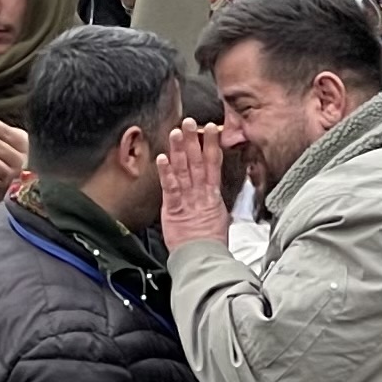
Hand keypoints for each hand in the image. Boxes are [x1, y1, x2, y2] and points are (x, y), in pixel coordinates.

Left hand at [157, 119, 230, 249]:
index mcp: (212, 196)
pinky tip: (163, 158)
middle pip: (198, 162)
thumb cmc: (209, 243)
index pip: (212, 165)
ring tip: (176, 132)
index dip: (210, 146)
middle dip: (194, 141)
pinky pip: (170, 188)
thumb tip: (214, 193)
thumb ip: (213, 203)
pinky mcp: (175, 209)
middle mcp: (201, 194)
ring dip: (180, 150)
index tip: (210, 129)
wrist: (204, 259)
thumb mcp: (218, 219)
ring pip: (184, 170)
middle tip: (190, 121)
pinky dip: (167, 172)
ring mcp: (189, 200)